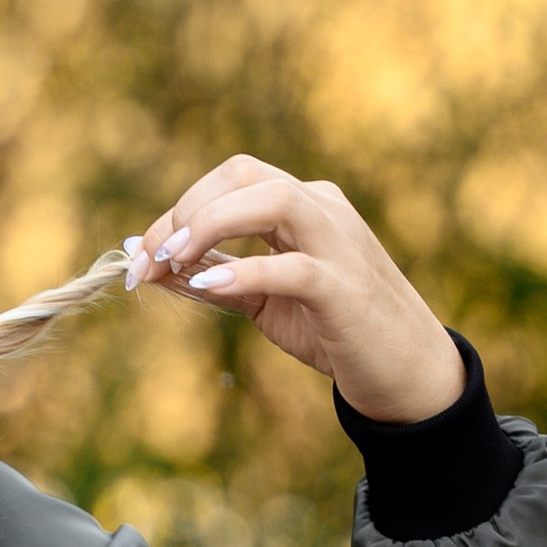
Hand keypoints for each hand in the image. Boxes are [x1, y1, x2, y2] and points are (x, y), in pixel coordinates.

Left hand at [122, 158, 464, 424]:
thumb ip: (218, 278)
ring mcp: (339, 244)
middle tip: (149, 258)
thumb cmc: (335, 331)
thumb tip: (155, 266)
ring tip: (172, 260)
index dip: (177, 211)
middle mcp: (323, 209)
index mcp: (304, 204)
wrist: (406, 372)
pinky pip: (292, 267)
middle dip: (186, 211)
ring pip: (272, 201)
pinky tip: (207, 288)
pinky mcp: (345, 289)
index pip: (231, 181)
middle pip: (244, 175)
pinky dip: (244, 273)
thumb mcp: (266, 300)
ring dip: (210, 224)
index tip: (140, 255)